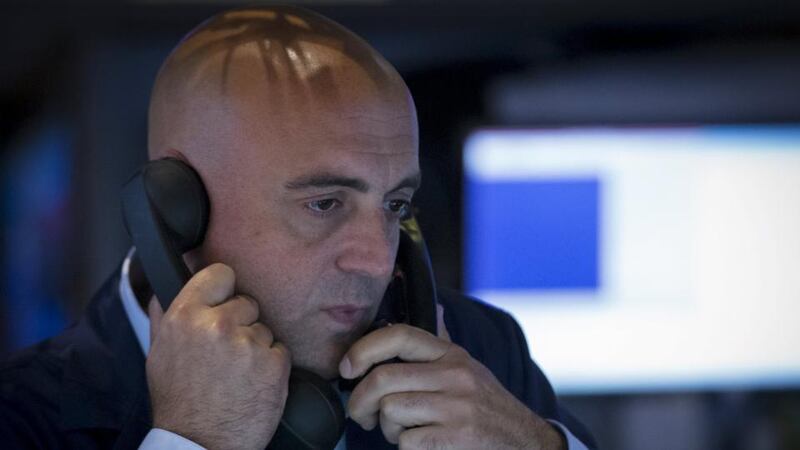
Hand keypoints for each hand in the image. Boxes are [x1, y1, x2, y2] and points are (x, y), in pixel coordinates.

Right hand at [146, 263, 290, 449]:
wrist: (200, 445)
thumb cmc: (179, 401)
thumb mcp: (158, 352)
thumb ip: (166, 311)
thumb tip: (174, 278)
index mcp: (184, 316)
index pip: (220, 273)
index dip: (224, 288)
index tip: (224, 299)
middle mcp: (216, 324)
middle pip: (247, 302)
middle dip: (240, 323)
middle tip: (225, 354)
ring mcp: (248, 343)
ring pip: (264, 328)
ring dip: (255, 347)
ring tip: (236, 373)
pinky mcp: (274, 363)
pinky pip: (279, 350)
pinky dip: (270, 366)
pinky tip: (252, 384)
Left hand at [339, 305, 565, 449]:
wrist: (527, 445)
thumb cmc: (487, 409)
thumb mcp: (469, 370)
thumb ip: (443, 344)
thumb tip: (436, 306)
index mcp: (452, 355)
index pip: (400, 335)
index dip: (363, 349)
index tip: (346, 367)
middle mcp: (456, 375)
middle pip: (383, 379)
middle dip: (361, 402)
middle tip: (363, 415)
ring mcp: (458, 406)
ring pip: (391, 411)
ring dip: (388, 430)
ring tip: (404, 433)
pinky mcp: (458, 436)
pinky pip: (406, 442)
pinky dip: (406, 449)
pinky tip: (423, 446)